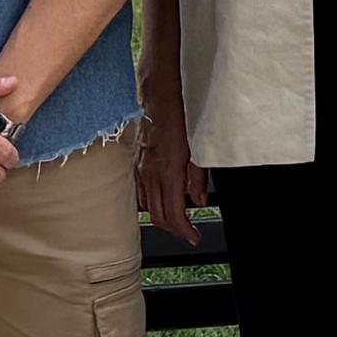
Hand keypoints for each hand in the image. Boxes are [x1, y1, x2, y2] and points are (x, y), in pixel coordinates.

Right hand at [133, 110, 205, 238]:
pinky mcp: (137, 165)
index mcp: (169, 171)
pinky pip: (142, 193)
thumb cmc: (180, 118)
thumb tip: (199, 200)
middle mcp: (152, 174)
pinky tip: (163, 203)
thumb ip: (198, 178)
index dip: (185, 231)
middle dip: (175, 230)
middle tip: (189, 233)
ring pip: (149, 208)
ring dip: (164, 219)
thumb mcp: (198, 149)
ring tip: (180, 221)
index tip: (194, 237)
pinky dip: (152, 204)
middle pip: (159, 216)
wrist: (159, 99)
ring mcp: (142, 170)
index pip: (175, 213)